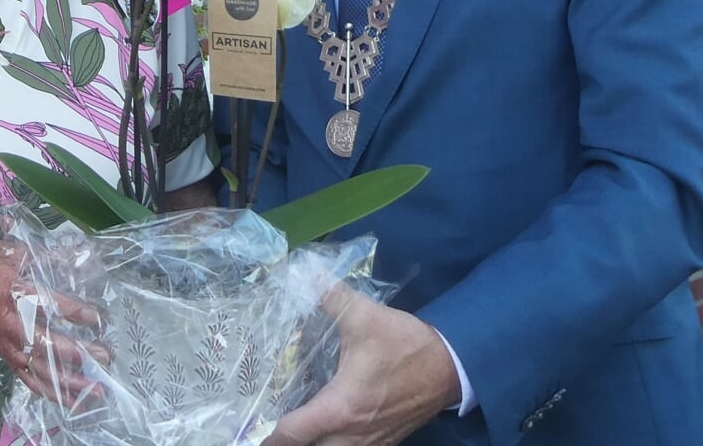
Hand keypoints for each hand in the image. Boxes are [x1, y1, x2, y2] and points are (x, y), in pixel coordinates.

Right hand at [0, 240, 103, 404]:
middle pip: (42, 342)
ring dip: (67, 381)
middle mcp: (4, 320)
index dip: (70, 311)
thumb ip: (44, 256)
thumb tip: (78, 254)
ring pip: (37, 367)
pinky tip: (69, 400)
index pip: (43, 303)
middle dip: (74, 353)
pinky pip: (26, 377)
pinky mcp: (2, 353)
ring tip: (95, 389)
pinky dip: (48, 390)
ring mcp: (2, 342)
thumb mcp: (9, 250)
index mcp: (7, 288)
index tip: (94, 317)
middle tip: (103, 357)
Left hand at [261, 288, 459, 445]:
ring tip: (292, 432)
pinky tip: (325, 431)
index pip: (293, 434)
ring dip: (311, 445)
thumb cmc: (406, 345)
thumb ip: (331, 296)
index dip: (268, 437)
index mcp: (340, 408)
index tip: (249, 431)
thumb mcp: (366, 316)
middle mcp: (352, 434)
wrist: (453, 367)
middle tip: (264, 430)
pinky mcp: (385, 441)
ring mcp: (371, 442)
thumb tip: (303, 274)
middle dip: (285, 445)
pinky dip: (333, 445)